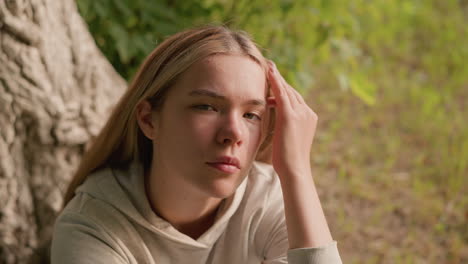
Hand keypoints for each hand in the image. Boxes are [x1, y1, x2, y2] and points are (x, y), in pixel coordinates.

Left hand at [266, 61, 317, 177]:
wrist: (294, 169)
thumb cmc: (288, 160)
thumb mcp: (288, 139)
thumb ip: (285, 127)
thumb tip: (278, 124)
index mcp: (309, 117)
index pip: (294, 99)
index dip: (284, 88)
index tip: (275, 79)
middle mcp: (307, 113)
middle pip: (291, 92)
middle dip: (280, 79)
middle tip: (270, 66)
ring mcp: (301, 113)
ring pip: (287, 90)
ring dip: (276, 77)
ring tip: (268, 66)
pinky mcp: (291, 116)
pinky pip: (282, 94)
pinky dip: (275, 81)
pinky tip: (269, 72)